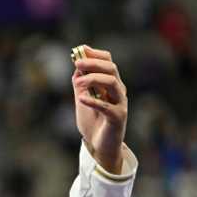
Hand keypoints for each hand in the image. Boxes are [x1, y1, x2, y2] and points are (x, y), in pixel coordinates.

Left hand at [72, 45, 128, 173]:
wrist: (98, 146)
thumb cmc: (92, 122)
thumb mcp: (82, 100)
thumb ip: (81, 85)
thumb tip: (77, 68)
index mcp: (110, 84)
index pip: (108, 62)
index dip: (95, 54)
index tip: (80, 50)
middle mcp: (118, 91)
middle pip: (111, 69)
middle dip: (94, 63)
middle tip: (77, 63)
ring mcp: (120, 103)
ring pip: (113, 83)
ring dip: (94, 79)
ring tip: (78, 84)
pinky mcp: (118, 117)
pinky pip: (108, 106)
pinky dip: (94, 101)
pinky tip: (81, 99)